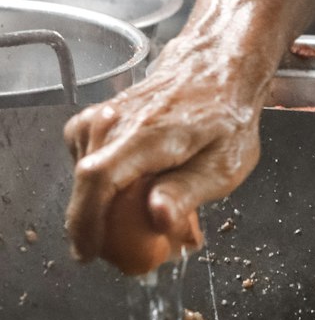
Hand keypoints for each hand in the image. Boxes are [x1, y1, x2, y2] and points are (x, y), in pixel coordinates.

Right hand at [63, 37, 264, 270]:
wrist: (220, 68)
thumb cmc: (227, 116)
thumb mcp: (225, 163)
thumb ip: (188, 191)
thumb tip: (158, 218)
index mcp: (148, 133)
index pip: (99, 178)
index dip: (85, 220)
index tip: (88, 252)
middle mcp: (118, 120)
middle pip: (84, 180)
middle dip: (95, 222)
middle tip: (123, 248)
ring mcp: (105, 115)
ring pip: (83, 170)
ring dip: (100, 201)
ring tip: (134, 215)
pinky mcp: (100, 117)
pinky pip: (85, 156)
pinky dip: (99, 179)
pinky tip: (125, 187)